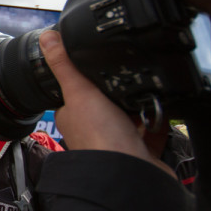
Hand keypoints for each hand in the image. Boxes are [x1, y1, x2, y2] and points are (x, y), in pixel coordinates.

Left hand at [39, 30, 175, 176]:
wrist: (131, 174)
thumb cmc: (100, 139)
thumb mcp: (79, 92)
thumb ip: (65, 65)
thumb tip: (47, 37)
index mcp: (73, 116)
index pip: (75, 92)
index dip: (83, 79)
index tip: (94, 62)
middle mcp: (94, 130)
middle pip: (105, 103)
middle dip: (116, 91)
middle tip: (127, 72)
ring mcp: (119, 142)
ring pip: (130, 116)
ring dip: (139, 103)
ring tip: (147, 86)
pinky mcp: (142, 151)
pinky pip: (153, 130)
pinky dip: (159, 120)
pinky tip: (163, 107)